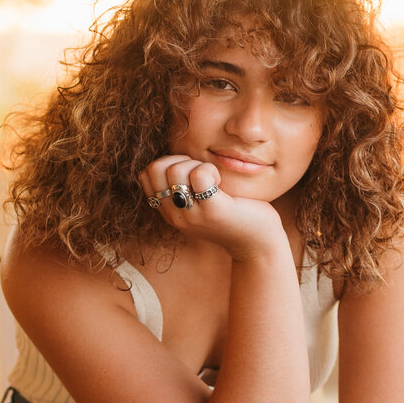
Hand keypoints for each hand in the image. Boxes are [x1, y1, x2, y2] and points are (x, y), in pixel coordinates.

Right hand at [140, 154, 284, 258]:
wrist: (258, 244)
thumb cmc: (232, 214)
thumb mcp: (198, 203)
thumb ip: (182, 187)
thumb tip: (173, 158)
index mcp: (168, 212)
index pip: (145, 175)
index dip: (167, 163)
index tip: (189, 174)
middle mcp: (175, 216)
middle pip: (156, 168)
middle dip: (179, 160)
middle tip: (202, 174)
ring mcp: (192, 215)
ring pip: (176, 170)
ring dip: (198, 165)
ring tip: (214, 180)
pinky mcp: (213, 211)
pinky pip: (199, 175)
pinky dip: (211, 170)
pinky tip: (221, 183)